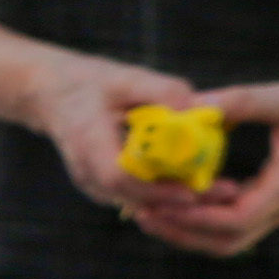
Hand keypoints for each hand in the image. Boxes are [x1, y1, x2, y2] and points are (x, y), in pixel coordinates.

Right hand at [21, 48, 204, 217]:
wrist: (55, 95)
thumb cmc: (94, 84)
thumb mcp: (129, 78)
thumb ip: (165, 91)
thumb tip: (200, 109)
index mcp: (88, 140)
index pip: (118, 177)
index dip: (155, 188)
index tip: (191, 190)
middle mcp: (86, 169)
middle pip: (132, 196)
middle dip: (177, 198)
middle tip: (222, 191)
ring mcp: (91, 181)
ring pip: (135, 200)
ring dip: (175, 200)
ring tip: (218, 191)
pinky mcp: (102, 186)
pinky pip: (134, 196)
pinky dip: (163, 194)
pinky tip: (197, 184)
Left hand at [151, 73, 278, 258]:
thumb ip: (242, 101)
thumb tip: (190, 105)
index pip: (237, 220)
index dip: (194, 218)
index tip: (157, 204)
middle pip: (227, 242)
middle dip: (182, 232)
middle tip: (141, 213)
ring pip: (229, 238)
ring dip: (189, 230)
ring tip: (151, 209)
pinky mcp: (275, 199)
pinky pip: (234, 222)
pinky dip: (203, 218)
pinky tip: (179, 196)